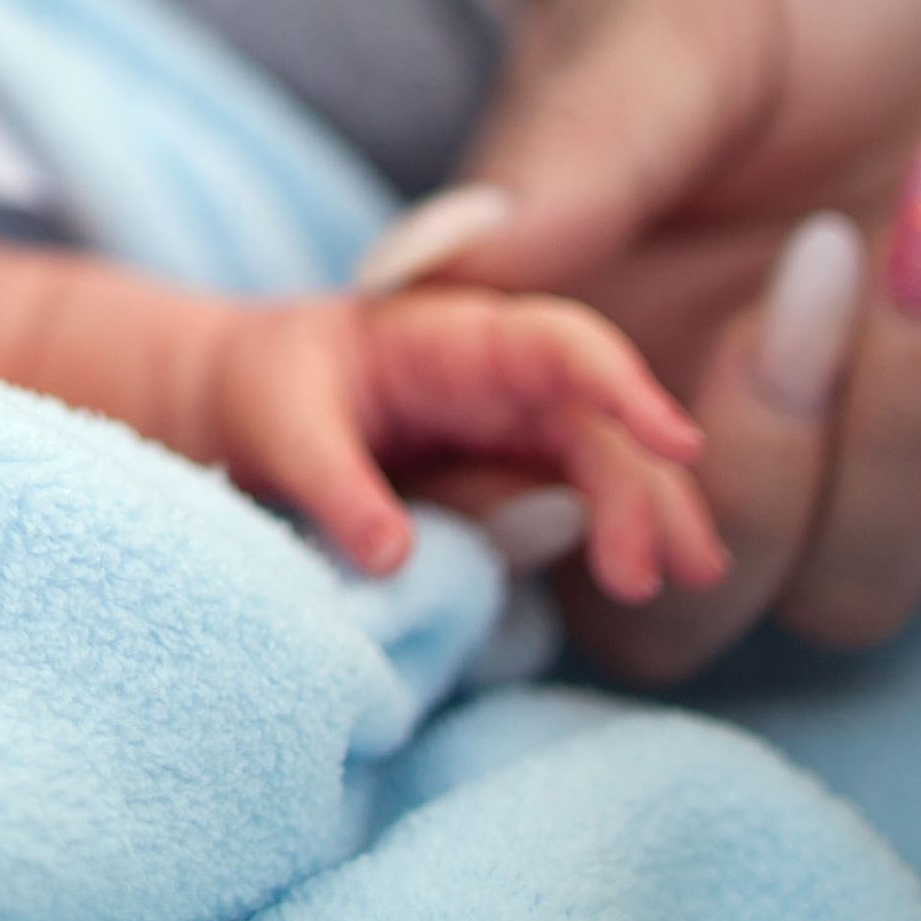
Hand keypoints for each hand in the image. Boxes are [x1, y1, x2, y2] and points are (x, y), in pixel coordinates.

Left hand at [204, 283, 727, 603]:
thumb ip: (333, 482)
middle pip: (594, 422)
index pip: (556, 347)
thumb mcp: (281, 423)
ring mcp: (513, 431)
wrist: (245, 403)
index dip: (622, 387)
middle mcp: (504, 381)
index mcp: (455, 339)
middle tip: (653, 572)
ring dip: (647, 517)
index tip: (675, 441)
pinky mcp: (509, 479)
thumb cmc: (269, 388)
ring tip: (674, 579)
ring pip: (602, 464)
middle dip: (639, 488)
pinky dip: (613, 537)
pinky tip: (643, 582)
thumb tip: (391, 559)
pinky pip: (574, 503)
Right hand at [397, 0, 920, 655]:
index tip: (654, 402)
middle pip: (684, 617)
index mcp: (563, 329)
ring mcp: (842, 436)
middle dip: (770, 476)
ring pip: (861, 579)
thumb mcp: (673, 16)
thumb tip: (414, 272)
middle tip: (817, 259)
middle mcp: (684, 414)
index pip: (511, 502)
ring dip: (920, 395)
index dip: (562, 506)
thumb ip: (569, 161)